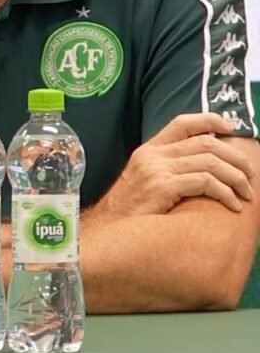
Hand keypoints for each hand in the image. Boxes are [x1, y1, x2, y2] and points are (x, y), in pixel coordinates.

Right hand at [101, 113, 255, 217]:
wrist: (106, 231)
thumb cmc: (128, 213)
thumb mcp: (142, 181)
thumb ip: (165, 169)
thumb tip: (199, 168)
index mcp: (148, 149)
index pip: (182, 123)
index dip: (209, 121)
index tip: (229, 129)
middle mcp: (153, 155)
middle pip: (205, 144)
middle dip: (234, 157)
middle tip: (250, 173)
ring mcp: (157, 170)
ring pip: (210, 163)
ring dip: (236, 178)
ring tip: (247, 193)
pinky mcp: (163, 187)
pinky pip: (205, 183)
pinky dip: (225, 193)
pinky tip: (232, 205)